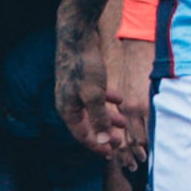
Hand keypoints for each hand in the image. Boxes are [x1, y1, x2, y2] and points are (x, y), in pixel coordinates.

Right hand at [55, 15, 123, 155]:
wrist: (78, 37)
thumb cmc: (84, 66)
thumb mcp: (95, 95)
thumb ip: (99, 118)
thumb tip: (102, 141)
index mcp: (68, 110)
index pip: (82, 135)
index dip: (97, 145)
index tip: (111, 153)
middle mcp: (68, 102)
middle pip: (88, 124)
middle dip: (105, 133)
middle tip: (120, 140)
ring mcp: (74, 91)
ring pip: (93, 110)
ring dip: (108, 117)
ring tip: (123, 122)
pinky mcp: (81, 80)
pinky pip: (94, 96)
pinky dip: (107, 100)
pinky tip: (119, 100)